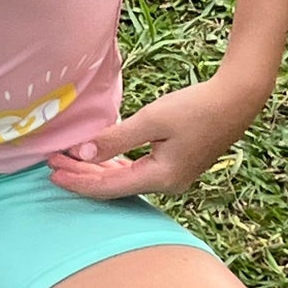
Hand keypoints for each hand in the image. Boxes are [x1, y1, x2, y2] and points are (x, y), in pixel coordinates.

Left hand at [47, 76, 263, 199]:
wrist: (236, 100)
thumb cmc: (195, 107)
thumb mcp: (151, 120)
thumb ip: (115, 139)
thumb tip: (80, 154)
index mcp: (160, 178)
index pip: (108, 187)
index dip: (78, 181)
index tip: (51, 173)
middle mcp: (166, 184)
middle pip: (114, 186)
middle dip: (82, 174)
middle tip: (51, 163)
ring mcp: (173, 177)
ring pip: (125, 179)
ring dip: (97, 169)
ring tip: (68, 160)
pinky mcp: (176, 165)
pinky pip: (137, 171)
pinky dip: (115, 165)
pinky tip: (101, 159)